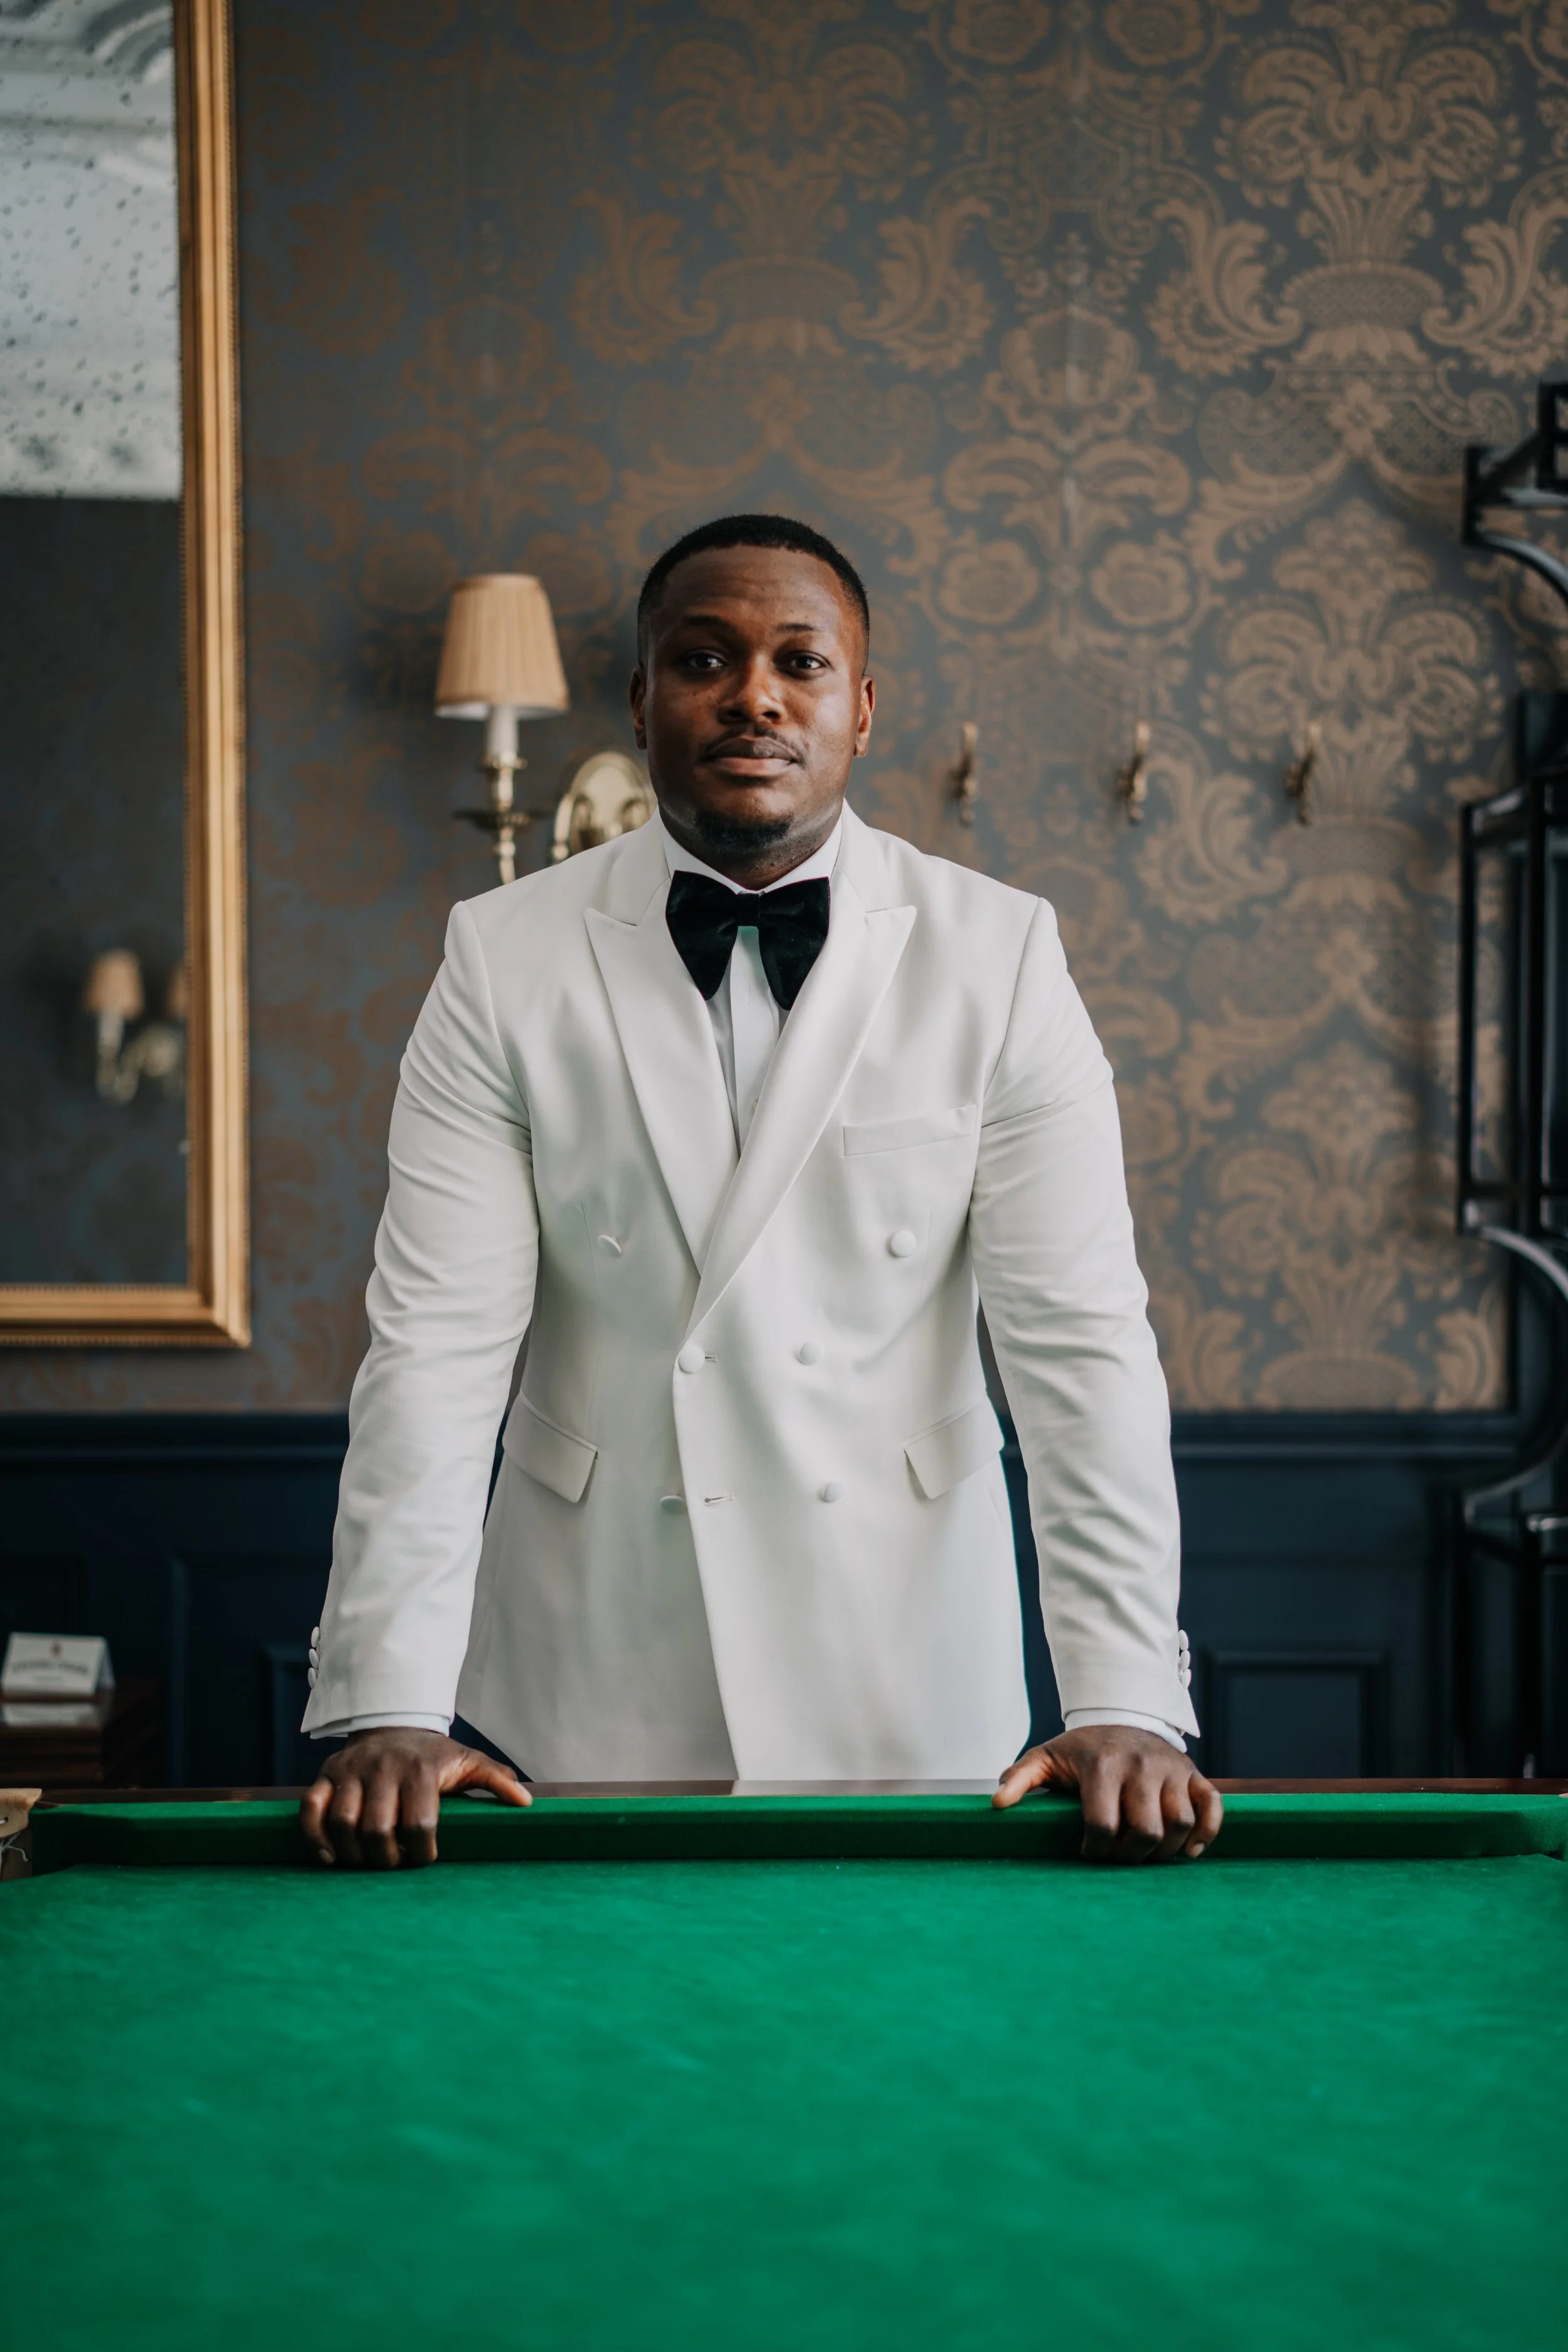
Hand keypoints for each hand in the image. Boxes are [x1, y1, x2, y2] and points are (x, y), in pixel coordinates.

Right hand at [300, 1728, 529, 1869]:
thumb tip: (526, 1803)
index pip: (419, 1822)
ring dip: (353, 1853)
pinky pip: (311, 1809)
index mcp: (421, 1769)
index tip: (425, 1859)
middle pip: (378, 1828)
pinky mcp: (326, 1774)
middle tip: (395, 1864)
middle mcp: (383, 1768)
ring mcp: (351, 1771)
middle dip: (386, 1858)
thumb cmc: (433, 1755)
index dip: (422, 1851)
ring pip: (343, 1821)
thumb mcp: (468, 1760)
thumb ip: (495, 1780)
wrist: (393, 1724)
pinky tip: (330, 1857)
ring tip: (367, 1863)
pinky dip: (316, 1837)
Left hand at [992, 1724, 1221, 1862]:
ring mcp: (1172, 1769)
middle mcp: (1141, 1766)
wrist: (1123, 1716)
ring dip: (1166, 1849)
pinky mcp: (1194, 1774)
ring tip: (1146, 1853)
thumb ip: (1020, 1778)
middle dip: (1131, 1855)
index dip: (1095, 1849)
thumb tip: (996, 1803)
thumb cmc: (1082, 1749)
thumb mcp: (1046, 1757)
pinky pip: (1213, 1807)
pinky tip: (1187, 1849)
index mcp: (1103, 1765)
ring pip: (1181, 1823)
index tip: (1089, 1852)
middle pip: (1146, 1830)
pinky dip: (1206, 1833)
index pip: (1102, 1824)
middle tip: (1119, 1856)